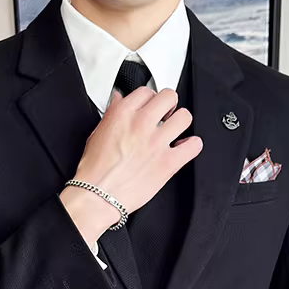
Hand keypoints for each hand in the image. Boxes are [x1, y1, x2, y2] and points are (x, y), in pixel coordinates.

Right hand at [59, 86, 202, 245]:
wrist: (98, 196)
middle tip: (166, 116)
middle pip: (169, 97)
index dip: (150, 100)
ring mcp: (157, 143)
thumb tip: (120, 101)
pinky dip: (192, 145)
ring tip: (175, 132)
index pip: (146, 91)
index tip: (151, 108)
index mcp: (123, 114)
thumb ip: (113, 114)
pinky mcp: (168, 163)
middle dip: (169, 106)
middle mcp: (142, 124)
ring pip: (185, 117)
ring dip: (181, 123)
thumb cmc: (95, 170)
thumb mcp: (97, 133)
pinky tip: (184, 148)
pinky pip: (194, 146)